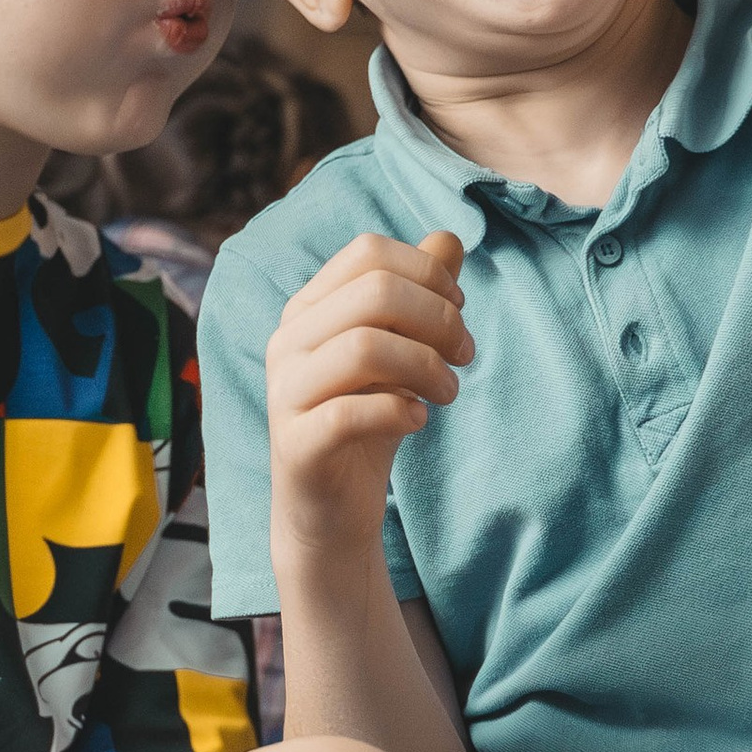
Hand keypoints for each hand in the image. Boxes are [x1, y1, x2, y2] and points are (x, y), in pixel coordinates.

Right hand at [266, 230, 471, 570]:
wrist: (330, 512)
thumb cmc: (367, 423)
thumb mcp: (400, 352)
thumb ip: (419, 295)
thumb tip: (448, 238)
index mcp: (309, 308)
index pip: (368, 253)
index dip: (427, 273)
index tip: (458, 311)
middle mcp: (288, 341)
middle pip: (375, 291)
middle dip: (438, 318)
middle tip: (466, 356)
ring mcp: (286, 393)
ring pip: (363, 346)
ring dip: (426, 365)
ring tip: (448, 392)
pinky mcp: (296, 445)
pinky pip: (350, 412)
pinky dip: (399, 411)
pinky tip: (418, 420)